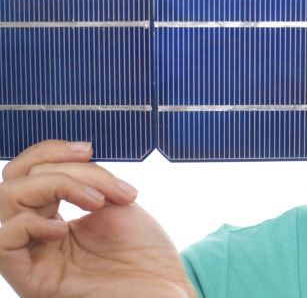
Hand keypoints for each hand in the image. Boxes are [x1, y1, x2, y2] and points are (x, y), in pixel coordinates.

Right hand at [0, 140, 196, 297]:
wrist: (165, 289)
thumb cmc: (146, 253)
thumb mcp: (117, 203)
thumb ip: (89, 180)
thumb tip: (77, 155)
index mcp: (54, 216)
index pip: (27, 173)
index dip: (51, 152)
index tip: (87, 149)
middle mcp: (38, 235)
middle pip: (16, 180)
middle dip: (62, 168)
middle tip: (103, 188)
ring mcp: (34, 257)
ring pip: (7, 201)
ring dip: (56, 186)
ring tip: (97, 203)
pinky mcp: (33, 281)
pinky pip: (3, 242)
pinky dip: (30, 223)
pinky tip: (63, 229)